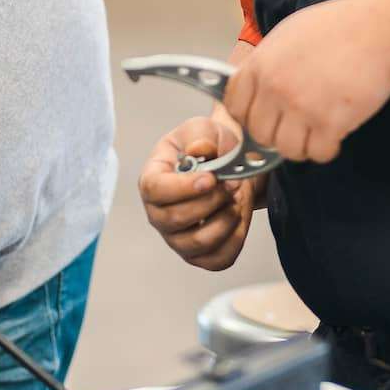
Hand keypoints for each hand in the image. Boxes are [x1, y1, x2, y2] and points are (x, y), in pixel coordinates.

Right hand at [138, 108, 258, 270]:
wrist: (231, 166)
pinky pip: (217, 259)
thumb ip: (201, 135)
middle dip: (211, 202)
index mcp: (152, 179)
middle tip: (231, 184)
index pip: (154, 190)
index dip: (183, 188)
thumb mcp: (205, 129)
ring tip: (234, 200)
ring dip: (224, 221)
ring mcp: (177, 238)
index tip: (211, 178)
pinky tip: (237, 217)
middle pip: (175, 219)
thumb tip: (199, 150)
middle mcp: (158, 213)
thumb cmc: (211, 147)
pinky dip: (234, 240)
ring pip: (197, 243)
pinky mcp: (200, 255)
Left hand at [223, 0, 389, 162]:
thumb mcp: (286, 35)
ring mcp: (301, 107)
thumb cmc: (337, 27)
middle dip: (276, 135)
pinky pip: (318, 153)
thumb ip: (266, 63)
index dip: (248, 117)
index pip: (235, 106)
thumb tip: (256, 86)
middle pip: (258, 133)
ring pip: (286, 149)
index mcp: (260, 64)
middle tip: (296, 129)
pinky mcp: (330, 123)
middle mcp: (275, 87)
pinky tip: (335, 136)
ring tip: (316, 134)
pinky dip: (326, 150)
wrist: (378, 30)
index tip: (265, 118)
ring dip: (301, 146)